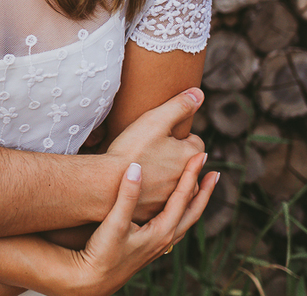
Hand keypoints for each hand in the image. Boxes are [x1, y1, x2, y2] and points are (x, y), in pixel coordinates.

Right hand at [73, 153, 217, 295]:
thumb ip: (127, 195)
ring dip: (195, 203)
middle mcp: (165, 240)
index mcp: (162, 231)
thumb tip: (136, 167)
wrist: (92, 280)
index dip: (192, 175)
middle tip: (215, 173)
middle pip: (193, 212)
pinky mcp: (150, 248)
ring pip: (185, 221)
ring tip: (200, 189)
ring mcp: (158, 246)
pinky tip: (175, 210)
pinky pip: (175, 227)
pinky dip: (182, 213)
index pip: (182, 198)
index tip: (201, 156)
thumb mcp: (114, 222)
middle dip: (204, 192)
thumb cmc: (102, 253)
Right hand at [104, 88, 204, 220]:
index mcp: (190, 157)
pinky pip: (161, 201)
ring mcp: (172, 199)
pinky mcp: (156, 212)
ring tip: (151, 169)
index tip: (164, 136)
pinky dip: (155, 194)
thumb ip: (179, 105)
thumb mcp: (155, 120)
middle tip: (157, 151)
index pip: (195, 143)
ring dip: (170, 178)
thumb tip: (199, 93)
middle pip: (188, 165)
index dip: (179, 137)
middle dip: (177, 158)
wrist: (106, 184)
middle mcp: (187, 181)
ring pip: (177, 184)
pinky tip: (141, 187)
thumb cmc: (131, 150)